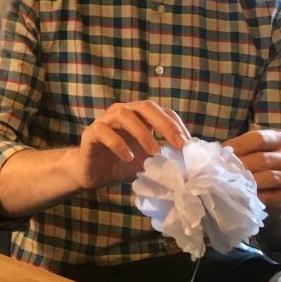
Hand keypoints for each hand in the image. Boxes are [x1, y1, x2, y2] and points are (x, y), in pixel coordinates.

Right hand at [68, 101, 190, 190]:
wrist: (93, 174)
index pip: (162, 112)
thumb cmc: (121, 164)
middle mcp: (123, 112)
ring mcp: (106, 120)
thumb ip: (164, 159)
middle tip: (177, 144)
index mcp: (139, 116)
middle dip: (164, 124)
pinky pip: (105, 132)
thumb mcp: (148, 162)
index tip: (188, 144)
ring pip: (124, 115)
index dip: (176, 125)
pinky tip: (128, 158)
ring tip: (153, 152)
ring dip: (142, 133)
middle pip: (146, 107)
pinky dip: (119, 144)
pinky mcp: (92, 132)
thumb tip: (188, 167)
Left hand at [224, 129, 280, 217]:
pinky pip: (272, 196)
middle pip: (262, 159)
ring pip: (269, 177)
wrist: (278, 193)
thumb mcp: (252, 154)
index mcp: (279, 139)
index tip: (221, 155)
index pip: (258, 139)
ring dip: (248, 182)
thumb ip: (239, 150)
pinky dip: (256, 197)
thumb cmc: (258, 169)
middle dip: (239, 167)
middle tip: (222, 173)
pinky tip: (244, 197)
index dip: (238, 146)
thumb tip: (216, 154)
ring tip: (231, 184)